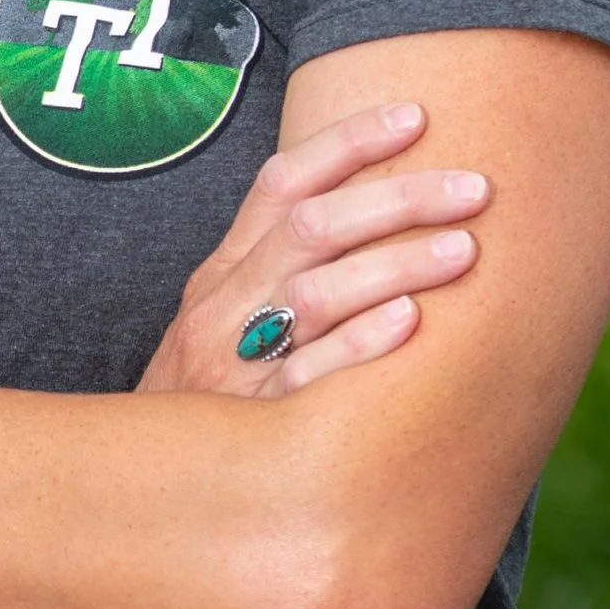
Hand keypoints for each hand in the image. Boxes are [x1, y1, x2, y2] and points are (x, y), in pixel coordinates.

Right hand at [134, 102, 488, 397]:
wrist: (134, 492)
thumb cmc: (204, 403)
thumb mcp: (223, 323)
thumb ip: (279, 273)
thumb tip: (371, 213)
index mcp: (222, 272)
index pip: (282, 183)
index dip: (347, 142)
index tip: (416, 116)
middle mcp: (224, 308)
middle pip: (312, 227)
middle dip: (398, 198)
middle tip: (475, 186)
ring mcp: (233, 365)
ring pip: (316, 294)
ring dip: (394, 263)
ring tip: (464, 247)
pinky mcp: (249, 426)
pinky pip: (307, 378)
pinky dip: (358, 345)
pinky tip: (410, 323)